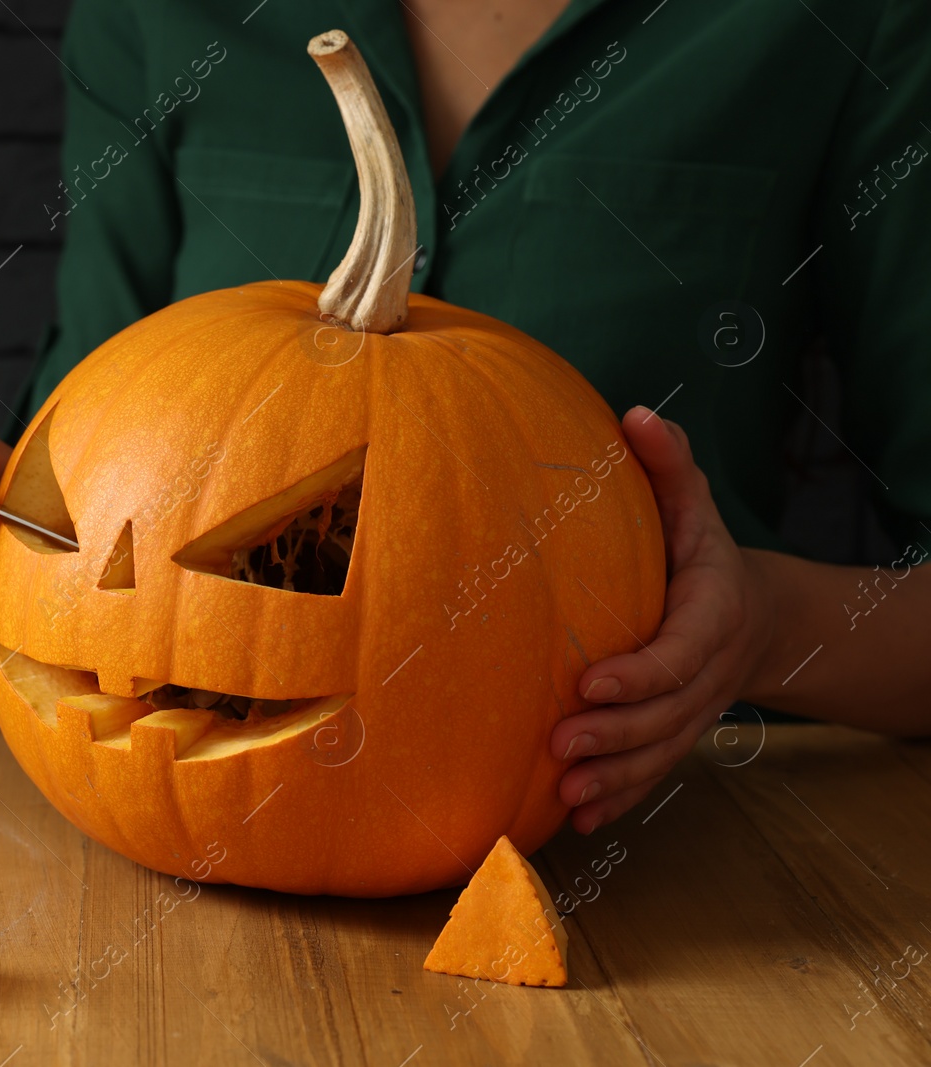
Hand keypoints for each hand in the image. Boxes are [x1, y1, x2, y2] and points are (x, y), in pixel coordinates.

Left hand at [549, 407, 774, 832]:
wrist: (751, 612)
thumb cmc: (700, 551)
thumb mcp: (693, 505)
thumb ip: (669, 467)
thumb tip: (637, 415)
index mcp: (709, 614)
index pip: (680, 653)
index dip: (640, 674)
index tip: (590, 683)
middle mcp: (706, 672)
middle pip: (666, 714)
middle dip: (615, 735)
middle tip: (560, 745)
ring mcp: (694, 710)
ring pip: (659, 752)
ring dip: (613, 777)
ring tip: (565, 792)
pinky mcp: (676, 733)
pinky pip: (653, 772)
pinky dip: (619, 798)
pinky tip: (578, 820)